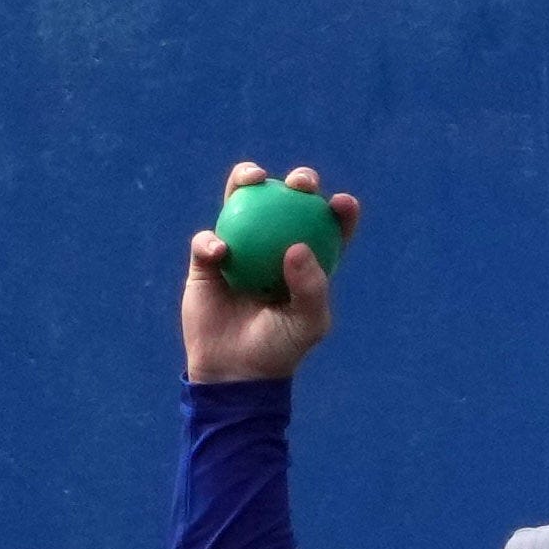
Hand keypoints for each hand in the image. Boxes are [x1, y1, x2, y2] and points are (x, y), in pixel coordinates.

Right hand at [180, 160, 360, 382]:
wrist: (235, 370)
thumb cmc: (281, 347)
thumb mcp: (308, 322)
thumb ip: (311, 286)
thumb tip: (298, 246)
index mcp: (308, 263)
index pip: (328, 230)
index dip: (338, 211)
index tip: (342, 202)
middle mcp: (275, 249)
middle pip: (287, 205)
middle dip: (298, 183)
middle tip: (300, 183)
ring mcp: (240, 250)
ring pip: (242, 205)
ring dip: (246, 182)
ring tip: (254, 178)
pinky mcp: (207, 262)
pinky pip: (206, 242)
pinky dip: (212, 242)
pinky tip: (221, 251)